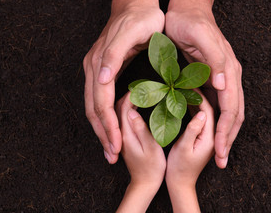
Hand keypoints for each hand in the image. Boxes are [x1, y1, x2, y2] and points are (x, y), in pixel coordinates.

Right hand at [83, 0, 163, 163]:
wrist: (134, 1)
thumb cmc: (141, 17)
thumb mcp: (132, 33)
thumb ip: (113, 56)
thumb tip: (100, 80)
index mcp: (99, 63)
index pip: (101, 102)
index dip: (108, 126)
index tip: (116, 146)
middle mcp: (93, 69)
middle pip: (93, 108)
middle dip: (103, 134)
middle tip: (112, 156)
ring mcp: (95, 69)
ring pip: (94, 106)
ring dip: (102, 129)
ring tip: (111, 148)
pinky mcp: (101, 69)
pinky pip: (99, 99)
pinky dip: (104, 117)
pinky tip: (111, 127)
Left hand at [116, 92, 165, 212]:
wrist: (144, 184)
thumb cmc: (152, 168)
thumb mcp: (151, 147)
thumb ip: (141, 128)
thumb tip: (131, 110)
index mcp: (125, 133)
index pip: (122, 107)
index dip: (131, 94)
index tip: (143, 85)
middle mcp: (119, 133)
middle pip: (118, 107)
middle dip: (128, 94)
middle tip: (142, 85)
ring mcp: (121, 135)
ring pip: (119, 112)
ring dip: (128, 101)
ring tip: (141, 92)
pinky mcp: (124, 138)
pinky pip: (123, 118)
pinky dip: (129, 109)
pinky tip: (137, 106)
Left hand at [165, 8, 243, 167]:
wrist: (186, 9)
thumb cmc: (190, 23)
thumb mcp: (201, 38)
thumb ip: (215, 60)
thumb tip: (224, 84)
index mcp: (228, 70)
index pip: (231, 108)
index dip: (225, 131)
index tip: (219, 151)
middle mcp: (228, 76)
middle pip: (233, 114)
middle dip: (228, 138)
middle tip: (220, 160)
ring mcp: (220, 77)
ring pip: (228, 111)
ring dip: (224, 133)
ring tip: (218, 151)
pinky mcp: (209, 76)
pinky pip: (216, 103)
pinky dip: (214, 120)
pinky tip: (207, 129)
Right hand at [166, 90, 213, 212]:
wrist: (180, 182)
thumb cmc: (179, 167)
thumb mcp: (183, 148)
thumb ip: (193, 130)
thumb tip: (200, 112)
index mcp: (209, 138)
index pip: (209, 112)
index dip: (200, 97)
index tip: (190, 86)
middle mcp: (211, 136)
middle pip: (209, 111)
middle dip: (200, 96)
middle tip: (188, 84)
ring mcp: (206, 136)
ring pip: (204, 114)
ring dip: (196, 101)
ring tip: (185, 89)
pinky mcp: (199, 137)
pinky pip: (199, 119)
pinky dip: (192, 109)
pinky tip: (184, 102)